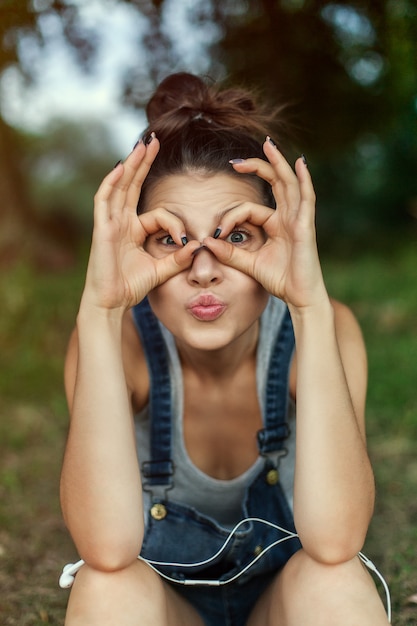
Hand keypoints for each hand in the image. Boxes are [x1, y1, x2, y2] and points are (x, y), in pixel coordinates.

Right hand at [82, 137, 199, 311]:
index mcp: (133, 230)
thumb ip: (178, 259)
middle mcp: (121, 222)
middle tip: (154, 141)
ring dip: (130, 164)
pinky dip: (111, 183)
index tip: (185, 239)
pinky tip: (120, 166)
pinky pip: (104, 200)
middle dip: (143, 163)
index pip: (158, 214)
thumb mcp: (161, 270)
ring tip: (142, 144)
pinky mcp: (102, 229)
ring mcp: (110, 223)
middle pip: (132, 185)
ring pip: (119, 186)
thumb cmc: (131, 288)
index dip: (174, 223)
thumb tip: (199, 246)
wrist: (111, 303)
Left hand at [203, 140, 328, 309]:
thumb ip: (229, 253)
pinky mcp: (306, 226)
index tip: (215, 233)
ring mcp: (299, 219)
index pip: (249, 209)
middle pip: (275, 183)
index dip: (229, 217)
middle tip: (236, 160)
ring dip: (278, 163)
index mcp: (276, 224)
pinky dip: (305, 180)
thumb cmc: (280, 280)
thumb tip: (206, 241)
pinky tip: (300, 163)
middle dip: (258, 167)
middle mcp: (289, 217)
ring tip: (268, 144)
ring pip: (289, 184)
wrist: (299, 297)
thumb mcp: (249, 264)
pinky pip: (307, 198)